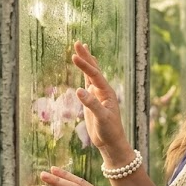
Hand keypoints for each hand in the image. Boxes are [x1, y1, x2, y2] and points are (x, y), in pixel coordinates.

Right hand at [71, 42, 129, 160]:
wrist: (111, 143)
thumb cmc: (109, 131)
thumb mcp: (101, 118)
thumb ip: (91, 104)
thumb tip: (79, 90)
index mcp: (107, 92)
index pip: (94, 75)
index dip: (84, 65)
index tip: (73, 56)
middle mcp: (103, 91)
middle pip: (94, 69)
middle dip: (86, 56)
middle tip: (77, 42)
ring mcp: (98, 95)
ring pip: (91, 74)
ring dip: (86, 62)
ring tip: (81, 48)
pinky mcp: (92, 101)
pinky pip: (88, 83)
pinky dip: (85, 73)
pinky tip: (84, 68)